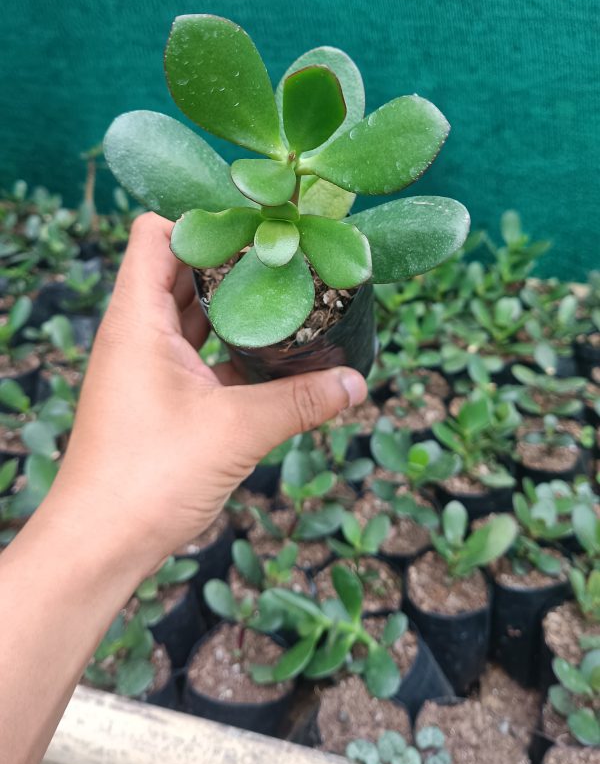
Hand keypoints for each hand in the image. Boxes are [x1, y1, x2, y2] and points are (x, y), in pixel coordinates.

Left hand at [53, 213, 366, 576]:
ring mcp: (143, 365)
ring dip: (230, 302)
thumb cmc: (147, 479)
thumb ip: (300, 401)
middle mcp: (134, 333)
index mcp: (136, 320)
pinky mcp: (156, 395)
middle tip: (285, 253)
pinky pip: (195, 352)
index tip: (258, 221)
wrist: (99, 545)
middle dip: (229, 257)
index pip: (156, 234)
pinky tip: (270, 350)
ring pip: (189, 312)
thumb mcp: (236, 430)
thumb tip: (357, 381)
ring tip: (284, 293)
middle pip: (178, 268)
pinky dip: (227, 344)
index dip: (202, 217)